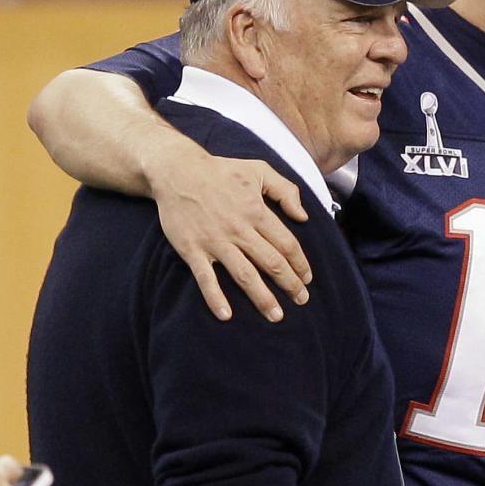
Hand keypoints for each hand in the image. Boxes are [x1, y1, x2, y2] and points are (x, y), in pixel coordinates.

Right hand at [149, 142, 313, 321]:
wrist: (176, 170)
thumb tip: (303, 216)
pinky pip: (205, 278)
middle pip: (271, 263)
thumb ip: (286, 190)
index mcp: (257, 212)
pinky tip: (226, 315)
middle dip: (290, 284)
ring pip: (244, 275)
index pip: (287, 244)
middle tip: (301, 300)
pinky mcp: (192, 249)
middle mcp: (239, 230)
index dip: (300, 264)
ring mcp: (215, 241)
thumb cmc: (221, 170)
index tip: (307, 279)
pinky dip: (215, 297)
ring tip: (276, 315)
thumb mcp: (259, 170)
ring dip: (262, 298)